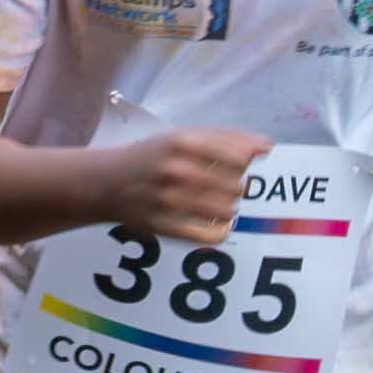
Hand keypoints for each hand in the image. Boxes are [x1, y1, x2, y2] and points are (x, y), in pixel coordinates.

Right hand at [78, 122, 270, 238]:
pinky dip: (220, 232)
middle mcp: (176, 169)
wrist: (104, 182)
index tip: (235, 165)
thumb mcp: (181, 136)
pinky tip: (215, 224)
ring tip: (216, 203)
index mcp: (182, 141)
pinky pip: (210, 236)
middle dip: (235, 187)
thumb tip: (267, 146)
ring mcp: (169, 200)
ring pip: (226, 210)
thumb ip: (225, 137)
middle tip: (220, 185)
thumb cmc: (151, 155)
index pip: (238, 157)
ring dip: (228, 208)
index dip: (244, 164)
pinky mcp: (164, 227)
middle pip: (236, 185)